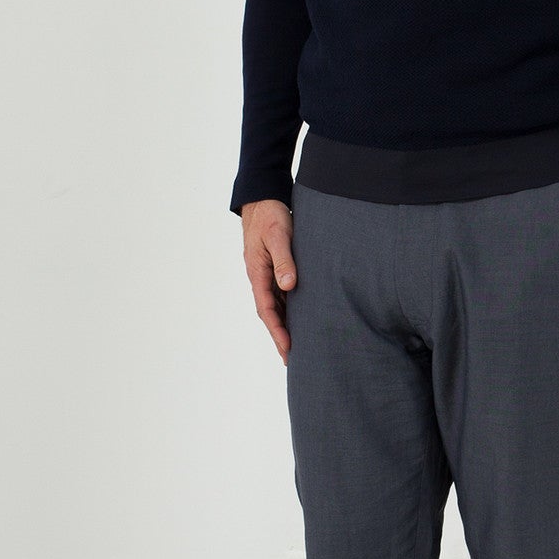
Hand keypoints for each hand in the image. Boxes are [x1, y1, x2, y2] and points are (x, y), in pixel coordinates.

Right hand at [242, 198, 296, 362]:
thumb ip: (284, 260)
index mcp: (257, 273)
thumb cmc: (270, 216)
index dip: (277, 331)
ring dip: (285, 325)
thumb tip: (288, 286)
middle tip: (293, 360)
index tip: (288, 348)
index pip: (267, 310)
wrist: (263, 198)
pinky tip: (302, 317)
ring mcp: (266, 273)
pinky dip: (289, 309)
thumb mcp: (278, 236)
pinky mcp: (275, 268)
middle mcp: (260, 277)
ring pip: (276, 305)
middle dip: (280, 336)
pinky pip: (281, 294)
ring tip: (299, 346)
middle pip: (270, 313)